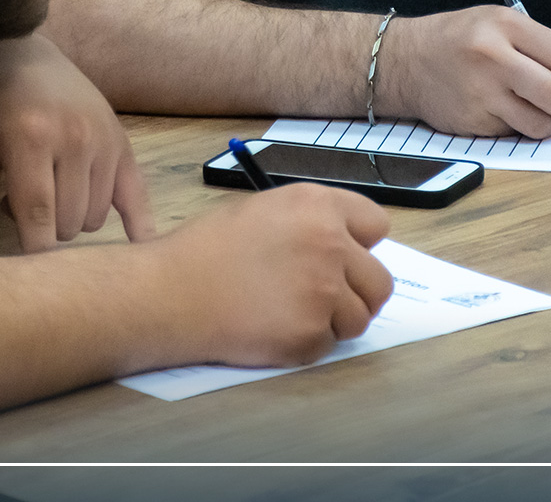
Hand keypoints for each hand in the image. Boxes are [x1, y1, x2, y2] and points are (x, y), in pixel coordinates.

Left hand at [0, 32, 154, 252]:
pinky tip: (136, 251)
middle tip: (16, 200)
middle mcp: (76, 138)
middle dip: (41, 230)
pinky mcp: (123, 142)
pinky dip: (137, 227)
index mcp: (31, 137)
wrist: (19, 46)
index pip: (38, 217)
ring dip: (69, 220)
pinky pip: (138, 198)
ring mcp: (105, 140)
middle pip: (67, 224)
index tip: (18, 280)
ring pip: (94, 218)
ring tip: (45, 190)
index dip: (30, 256)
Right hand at [158, 183, 392, 368]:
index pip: (377, 226)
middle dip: (357, 291)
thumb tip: (344, 246)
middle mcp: (330, 244)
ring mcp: (324, 292)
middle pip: (380, 281)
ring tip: (291, 312)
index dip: (360, 244)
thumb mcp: (263, 210)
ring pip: (360, 318)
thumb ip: (311, 222)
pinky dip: (307, 343)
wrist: (170, 292)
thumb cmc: (207, 250)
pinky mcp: (312, 334)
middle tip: (326, 297)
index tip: (345, 257)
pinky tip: (273, 328)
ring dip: (335, 321)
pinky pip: (329, 345)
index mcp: (317, 205)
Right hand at [380, 7, 550, 136]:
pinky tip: (504, 115)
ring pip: (537, 122)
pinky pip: (511, 133)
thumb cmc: (454, 40)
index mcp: (503, 25)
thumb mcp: (494, 21)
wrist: (404, 62)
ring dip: (548, 125)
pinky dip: (516, 129)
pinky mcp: (472, 120)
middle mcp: (492, 57)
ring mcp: (481, 92)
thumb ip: (533, 44)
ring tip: (542, 118)